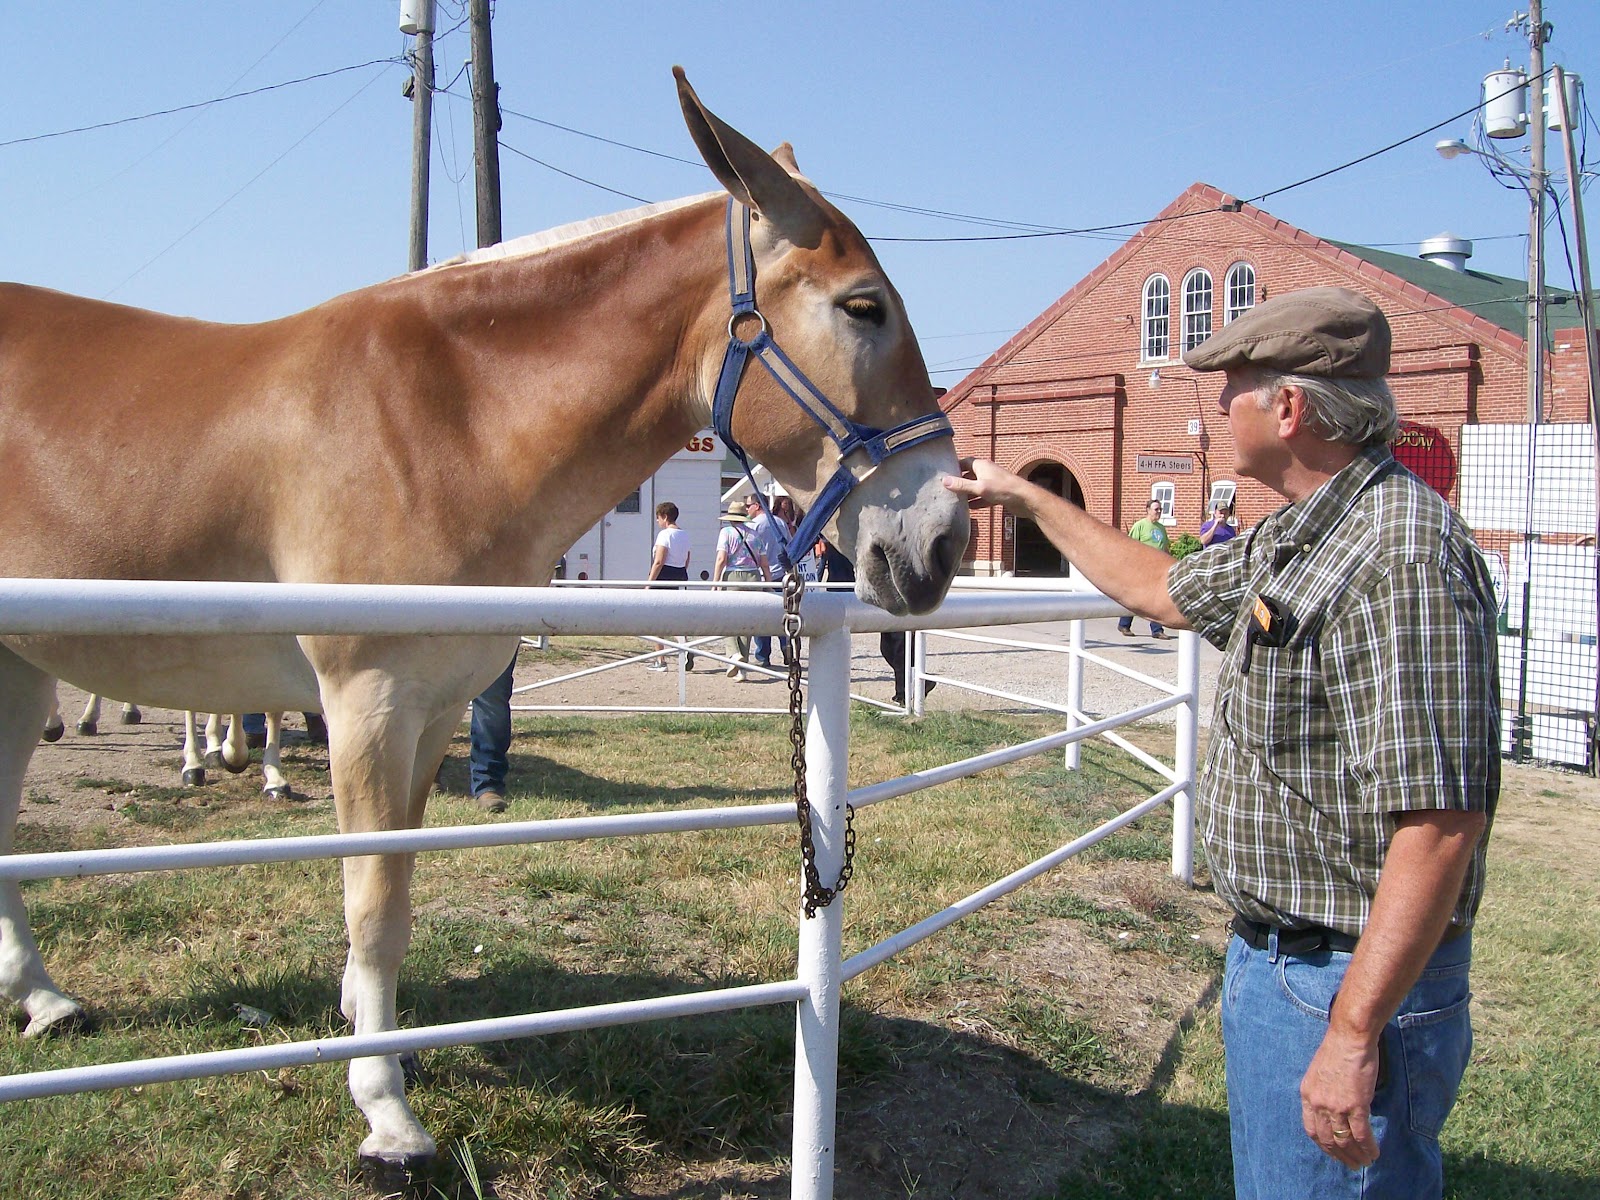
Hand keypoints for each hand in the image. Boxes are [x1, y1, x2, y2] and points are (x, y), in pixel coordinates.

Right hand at [942, 458, 1024, 510]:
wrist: (1024, 499)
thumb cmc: (1002, 489)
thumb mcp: (979, 487)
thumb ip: (961, 485)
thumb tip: (943, 481)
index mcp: (981, 465)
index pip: (964, 462)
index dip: (954, 466)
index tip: (943, 474)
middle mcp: (987, 472)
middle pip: (969, 475)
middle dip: (959, 481)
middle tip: (946, 489)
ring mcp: (992, 483)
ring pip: (976, 487)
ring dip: (967, 493)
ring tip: (954, 500)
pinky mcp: (997, 494)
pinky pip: (983, 497)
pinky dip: (976, 501)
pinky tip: (969, 508)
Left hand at [1300, 1024, 1381, 1168]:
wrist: (1350, 1037)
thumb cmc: (1338, 1050)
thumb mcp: (1319, 1073)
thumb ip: (1323, 1093)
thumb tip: (1332, 1111)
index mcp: (1307, 1095)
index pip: (1311, 1130)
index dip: (1323, 1145)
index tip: (1333, 1152)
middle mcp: (1318, 1103)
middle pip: (1327, 1139)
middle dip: (1340, 1156)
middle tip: (1352, 1164)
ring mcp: (1336, 1105)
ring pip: (1344, 1141)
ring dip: (1356, 1156)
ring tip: (1365, 1162)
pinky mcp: (1355, 1105)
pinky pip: (1361, 1135)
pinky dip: (1368, 1148)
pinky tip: (1374, 1153)